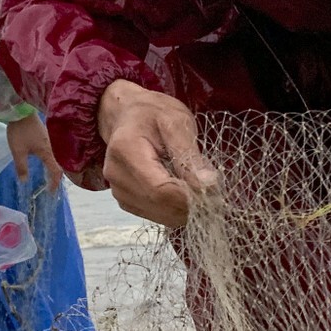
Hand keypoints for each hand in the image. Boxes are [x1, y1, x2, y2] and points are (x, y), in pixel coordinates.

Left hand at [5, 113, 61, 191]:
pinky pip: (53, 150)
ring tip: (49, 175)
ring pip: (56, 157)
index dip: (54, 183)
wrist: (21, 111)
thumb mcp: (18, 151)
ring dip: (54, 167)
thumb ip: (21, 167)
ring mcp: (50, 140)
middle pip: (59, 165)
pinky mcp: (46, 135)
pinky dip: (52, 159)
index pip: (56, 171)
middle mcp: (52, 147)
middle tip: (51, 185)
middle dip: (57, 176)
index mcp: (47, 152)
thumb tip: (24, 181)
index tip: (50, 191)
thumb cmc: (20, 132)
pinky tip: (45, 159)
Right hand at [96, 79, 218, 227]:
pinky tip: (183, 191)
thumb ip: (190, 154)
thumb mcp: (177, 122)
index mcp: (126, 151)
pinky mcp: (125, 201)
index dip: (190, 197)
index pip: (160, 190)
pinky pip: (156, 215)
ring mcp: (118, 191)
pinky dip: (175, 209)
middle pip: (160, 206)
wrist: (128, 115)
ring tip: (199, 188)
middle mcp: (116, 176)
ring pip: (161, 216)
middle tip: (213, 190)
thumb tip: (209, 185)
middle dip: (192, 204)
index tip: (214, 190)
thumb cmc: (153, 114)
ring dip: (185, 209)